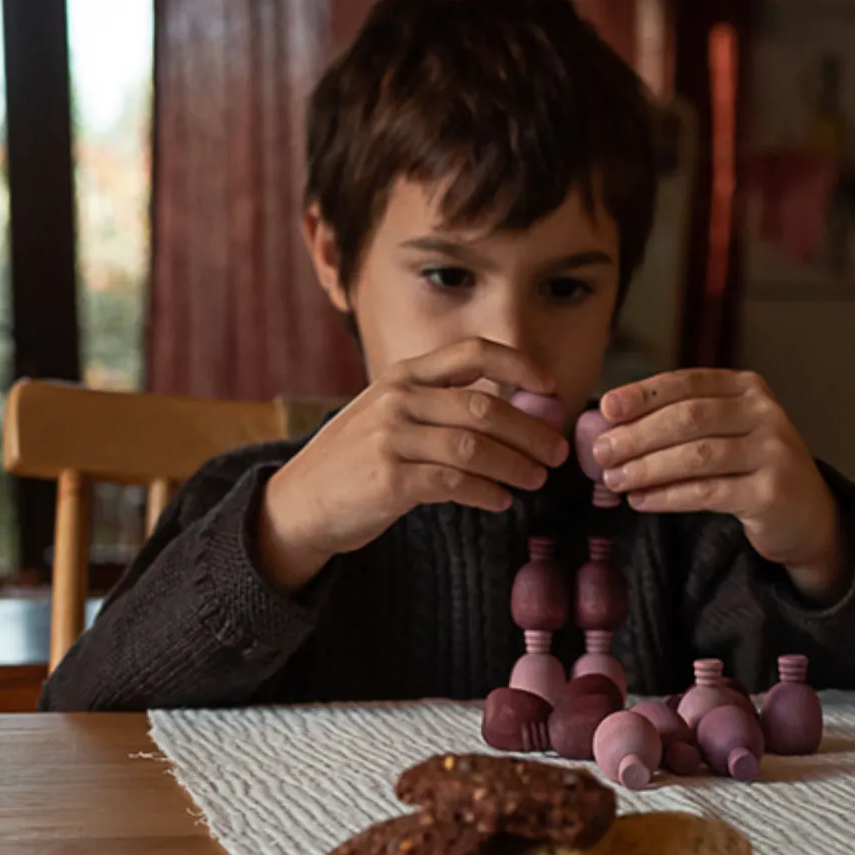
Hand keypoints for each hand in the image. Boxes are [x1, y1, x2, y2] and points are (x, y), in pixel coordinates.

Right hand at [257, 338, 568, 592]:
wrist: (298, 503)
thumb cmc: (357, 460)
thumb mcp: (390, 415)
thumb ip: (438, 406)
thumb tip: (512, 413)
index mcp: (403, 376)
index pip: (471, 352)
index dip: (518, 365)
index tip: (550, 386)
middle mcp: (397, 399)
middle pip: (483, 406)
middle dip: (530, 431)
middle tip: (556, 453)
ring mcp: (390, 438)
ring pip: (473, 446)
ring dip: (515, 465)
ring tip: (536, 480)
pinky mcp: (388, 480)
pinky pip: (453, 482)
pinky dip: (486, 492)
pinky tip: (501, 501)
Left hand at [594, 369, 844, 599]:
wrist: (806, 514)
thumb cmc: (750, 467)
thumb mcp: (725, 431)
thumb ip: (680, 420)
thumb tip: (610, 424)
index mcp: (747, 388)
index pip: (687, 382)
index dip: (643, 394)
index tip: (606, 408)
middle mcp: (764, 413)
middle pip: (688, 417)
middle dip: (637, 435)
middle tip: (601, 453)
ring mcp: (772, 452)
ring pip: (696, 456)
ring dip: (647, 468)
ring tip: (614, 480)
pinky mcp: (770, 493)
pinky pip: (708, 493)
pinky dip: (668, 497)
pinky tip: (641, 501)